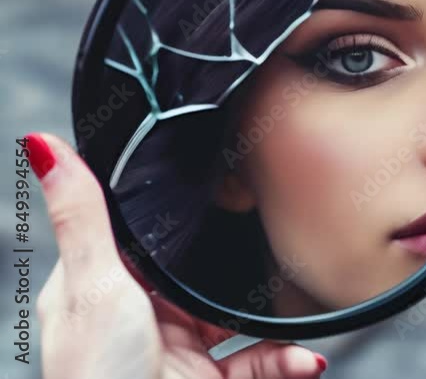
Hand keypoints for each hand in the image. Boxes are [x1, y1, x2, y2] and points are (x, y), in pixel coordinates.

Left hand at [28, 133, 328, 378]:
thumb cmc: (100, 377)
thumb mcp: (93, 286)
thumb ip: (84, 217)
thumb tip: (43, 146)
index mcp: (101, 290)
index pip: (144, 240)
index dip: (178, 219)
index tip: (218, 191)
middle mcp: (141, 320)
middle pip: (200, 278)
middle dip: (239, 274)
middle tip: (268, 255)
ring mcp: (179, 353)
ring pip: (238, 320)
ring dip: (274, 325)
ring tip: (297, 323)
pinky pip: (260, 360)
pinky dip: (286, 359)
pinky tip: (304, 358)